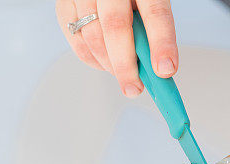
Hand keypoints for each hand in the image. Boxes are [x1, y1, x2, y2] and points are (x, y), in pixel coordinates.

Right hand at [55, 0, 177, 96]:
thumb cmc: (131, 0)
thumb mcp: (146, 7)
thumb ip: (151, 33)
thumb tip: (157, 70)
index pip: (155, 13)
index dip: (161, 43)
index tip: (165, 70)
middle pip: (116, 26)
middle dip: (126, 65)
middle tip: (134, 88)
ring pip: (93, 36)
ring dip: (109, 65)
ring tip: (123, 75)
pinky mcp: (64, 5)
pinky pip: (76, 41)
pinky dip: (93, 60)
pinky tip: (105, 63)